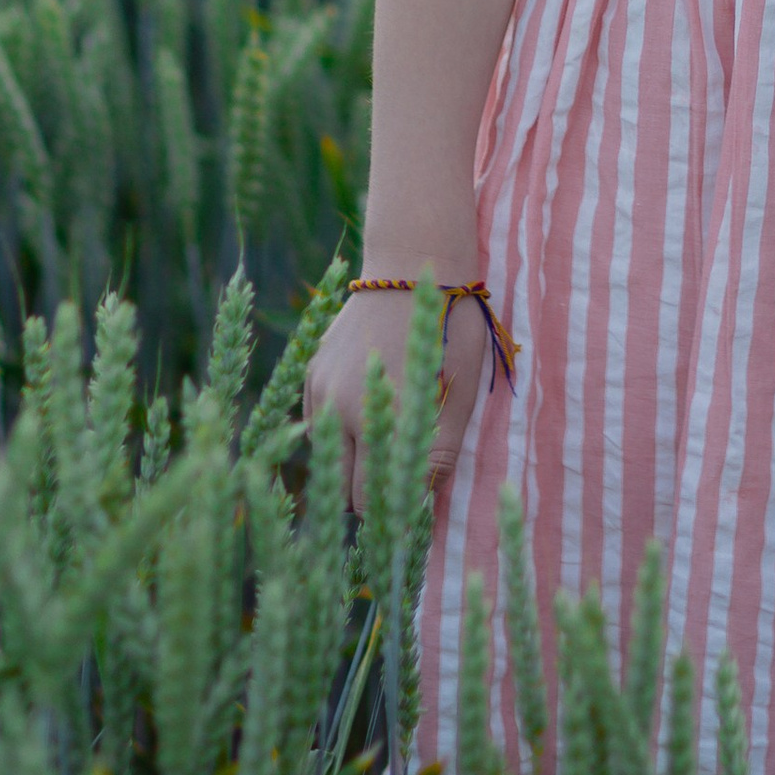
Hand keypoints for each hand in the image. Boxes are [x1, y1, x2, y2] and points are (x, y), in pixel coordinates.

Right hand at [302, 283, 493, 504]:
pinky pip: (316, 423)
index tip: (412, 505)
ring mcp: (322, 390)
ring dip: (350, 463)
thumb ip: (442, 451)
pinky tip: (364, 416)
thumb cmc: (450, 327)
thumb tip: (423, 498)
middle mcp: (345, 411)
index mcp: (387, 420)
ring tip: (383, 447)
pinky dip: (336, 432)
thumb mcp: (462, 390)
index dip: (392, 511)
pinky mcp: (312, 371)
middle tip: (398, 483)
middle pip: (343, 488)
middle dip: (369, 496)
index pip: (373, 501)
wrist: (412, 263)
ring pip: (326, 457)